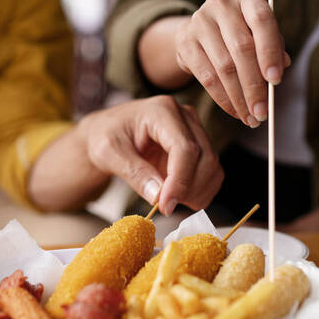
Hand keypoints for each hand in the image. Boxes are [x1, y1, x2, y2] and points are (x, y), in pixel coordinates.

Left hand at [75, 96, 222, 214]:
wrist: (109, 132)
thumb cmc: (105, 136)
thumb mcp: (108, 153)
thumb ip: (134, 172)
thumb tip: (158, 196)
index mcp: (161, 110)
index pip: (185, 148)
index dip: (179, 181)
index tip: (165, 205)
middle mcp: (185, 116)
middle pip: (205, 158)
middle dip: (188, 190)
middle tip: (164, 207)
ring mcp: (196, 129)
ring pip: (213, 168)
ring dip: (197, 193)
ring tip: (168, 201)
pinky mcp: (200, 145)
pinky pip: (212, 174)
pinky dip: (200, 192)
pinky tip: (178, 196)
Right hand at [174, 0, 289, 126]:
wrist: (201, 32)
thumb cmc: (241, 34)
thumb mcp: (260, 35)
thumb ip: (273, 48)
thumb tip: (280, 68)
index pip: (262, 21)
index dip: (270, 52)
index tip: (276, 81)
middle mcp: (221, 3)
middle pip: (241, 48)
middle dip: (254, 85)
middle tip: (262, 112)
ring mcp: (199, 21)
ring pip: (224, 67)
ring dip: (239, 97)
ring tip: (250, 117)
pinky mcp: (184, 41)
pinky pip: (206, 76)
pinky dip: (222, 98)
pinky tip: (234, 111)